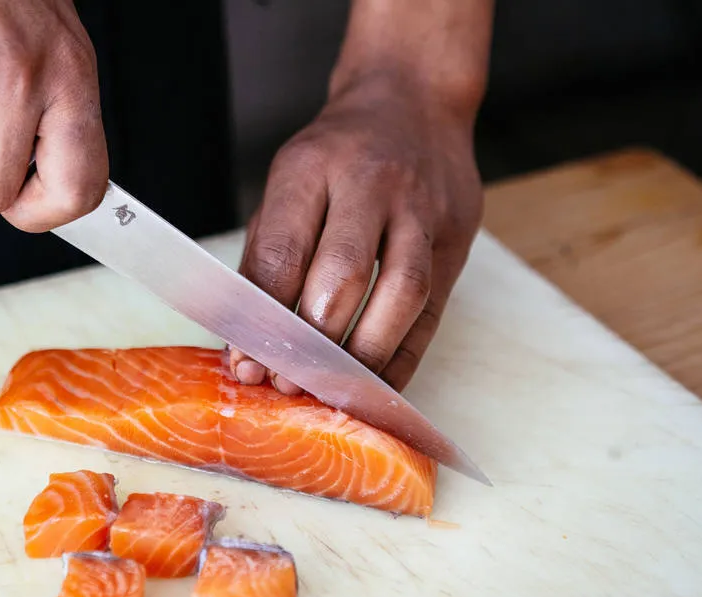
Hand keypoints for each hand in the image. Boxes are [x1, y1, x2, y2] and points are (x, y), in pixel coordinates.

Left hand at [231, 70, 483, 392]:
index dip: (261, 319)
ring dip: (365, 355)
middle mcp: (370, 183)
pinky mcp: (457, 237)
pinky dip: (405, 357)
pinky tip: (376, 386)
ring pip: (402, 293)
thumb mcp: (287, 188)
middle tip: (289, 383)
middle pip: (343, 274)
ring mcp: (422, 209)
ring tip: (333, 390)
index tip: (247, 364)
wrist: (414, 100)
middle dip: (312, 342)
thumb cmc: (336, 158)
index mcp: (312, 167)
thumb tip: (245, 346)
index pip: (283, 253)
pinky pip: (434, 311)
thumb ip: (266, 259)